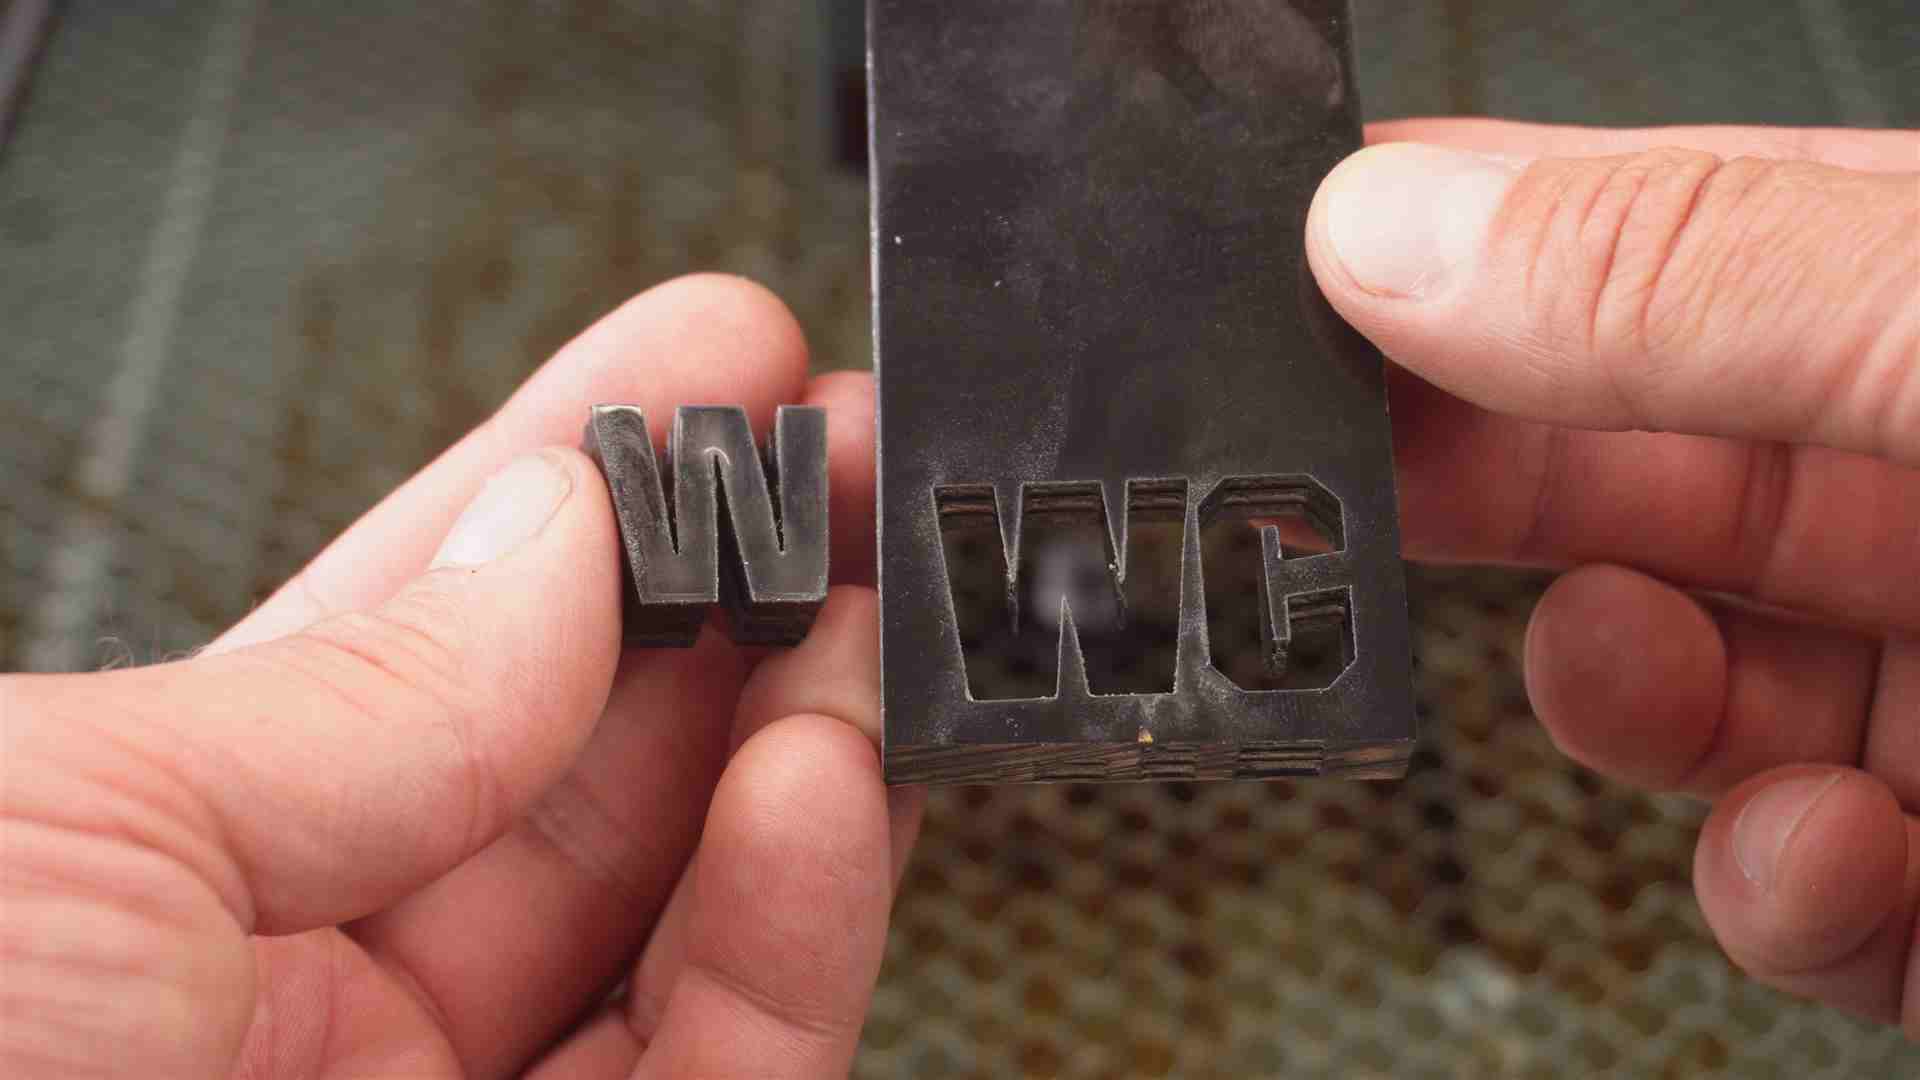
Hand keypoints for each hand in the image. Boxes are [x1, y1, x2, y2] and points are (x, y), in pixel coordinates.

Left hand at [0, 275, 921, 1077]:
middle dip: (726, 588)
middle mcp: (310, 1016)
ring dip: (796, 737)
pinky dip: (800, 923)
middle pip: (582, 763)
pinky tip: (823, 787)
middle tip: (836, 458)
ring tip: (865, 603)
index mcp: (153, 885)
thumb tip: (558, 535)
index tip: (698, 368)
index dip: (572, 489)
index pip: (416, 642)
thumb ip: (354, 694)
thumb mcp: (61, 830)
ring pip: (686, 915)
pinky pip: (730, 1070)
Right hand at [1309, 119, 1918, 1027]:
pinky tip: (1816, 852)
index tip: (1298, 270)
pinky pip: (1798, 882)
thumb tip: (1390, 235)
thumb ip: (1700, 282)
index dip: (1473, 237)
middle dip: (1484, 480)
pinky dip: (1773, 887)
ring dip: (1625, 694)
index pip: (1662, 226)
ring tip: (1619, 669)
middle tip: (1332, 485)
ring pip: (1691, 681)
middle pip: (1634, 459)